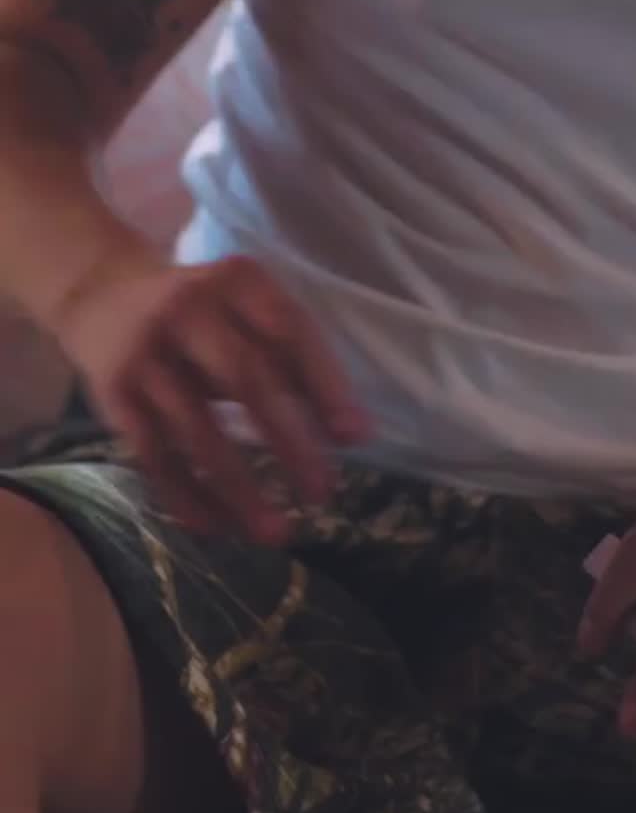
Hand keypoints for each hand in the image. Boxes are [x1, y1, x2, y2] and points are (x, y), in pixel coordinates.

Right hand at [51, 246, 367, 541]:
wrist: (103, 296)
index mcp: (237, 281)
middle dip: (289, 441)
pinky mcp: (113, 395)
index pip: (289, 331)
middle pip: (245, 379)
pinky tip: (216, 527)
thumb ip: (294, 358)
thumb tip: (353, 434)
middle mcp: (188, 310)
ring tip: (276, 531)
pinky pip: (154, 455)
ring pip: (196, 430)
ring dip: (239, 488)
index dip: (324, 385)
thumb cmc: (204, 313)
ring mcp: (145, 353)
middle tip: (322, 492)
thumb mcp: (246, 310)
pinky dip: (186, 495)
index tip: (355, 438)